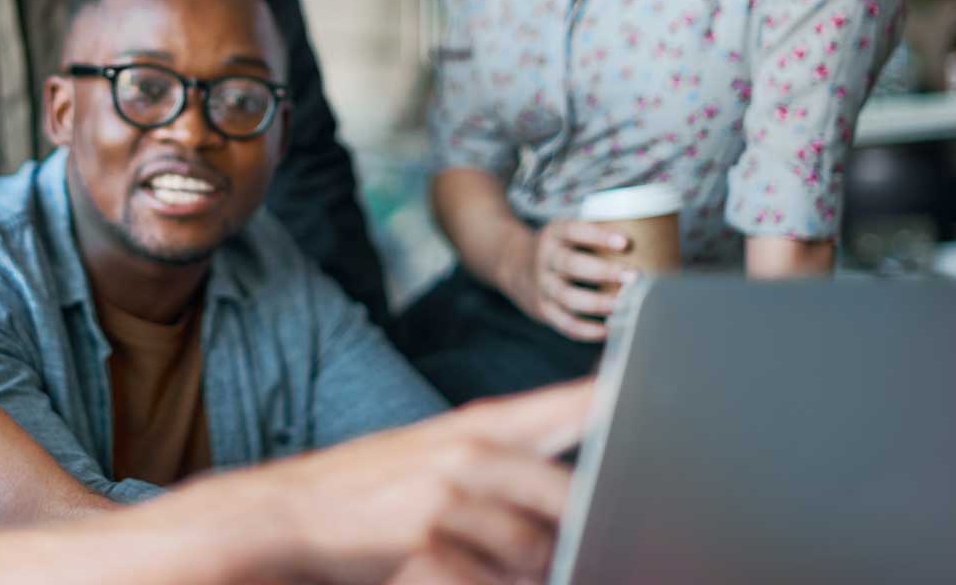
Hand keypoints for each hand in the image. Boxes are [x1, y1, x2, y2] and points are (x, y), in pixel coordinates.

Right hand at [256, 379, 592, 584]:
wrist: (291, 512)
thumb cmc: (372, 490)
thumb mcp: (438, 455)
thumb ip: (506, 464)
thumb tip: (575, 495)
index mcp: (480, 426)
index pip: (567, 405)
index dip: (616, 400)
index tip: (665, 390)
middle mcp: (470, 451)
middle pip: (566, 498)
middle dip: (575, 534)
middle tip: (574, 550)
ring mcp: (447, 492)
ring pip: (534, 550)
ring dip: (530, 574)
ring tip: (493, 570)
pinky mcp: (424, 536)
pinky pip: (490, 581)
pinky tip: (461, 578)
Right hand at [497, 218, 635, 342]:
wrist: (515, 266)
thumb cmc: (562, 249)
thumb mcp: (569, 233)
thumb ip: (599, 236)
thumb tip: (658, 243)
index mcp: (554, 234)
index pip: (574, 230)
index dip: (598, 236)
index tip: (625, 242)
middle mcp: (545, 258)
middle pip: (571, 265)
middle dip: (603, 271)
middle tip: (634, 276)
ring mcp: (542, 285)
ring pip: (567, 296)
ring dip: (597, 302)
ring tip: (624, 306)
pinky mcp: (543, 309)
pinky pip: (564, 323)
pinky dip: (586, 330)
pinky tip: (608, 330)